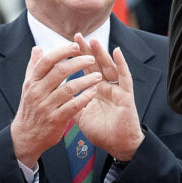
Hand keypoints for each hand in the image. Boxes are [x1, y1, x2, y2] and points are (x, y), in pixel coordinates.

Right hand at [10, 38, 105, 161]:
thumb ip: (34, 67)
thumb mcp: (28, 87)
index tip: (76, 46)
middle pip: (60, 71)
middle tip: (92, 59)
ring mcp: (46, 106)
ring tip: (98, 76)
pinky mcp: (55, 119)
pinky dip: (85, 97)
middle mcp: (37, 92)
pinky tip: (93, 92)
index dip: (62, 51)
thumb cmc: (30, 108)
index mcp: (32, 81)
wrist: (26, 136)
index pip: (47, 60)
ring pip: (69, 88)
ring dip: (86, 80)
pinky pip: (73, 105)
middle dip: (78, 62)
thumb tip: (38, 48)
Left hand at [71, 36, 143, 159]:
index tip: (67, 46)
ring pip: (109, 67)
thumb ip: (71, 104)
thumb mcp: (80, 116)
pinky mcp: (126, 95)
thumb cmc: (101, 132)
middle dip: (87, 50)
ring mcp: (117, 90)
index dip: (77, 58)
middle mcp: (106, 87)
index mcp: (95, 91)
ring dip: (101, 53)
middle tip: (77, 36)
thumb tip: (56, 95)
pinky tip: (116, 52)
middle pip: (96, 65)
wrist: (117, 146)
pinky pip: (124, 77)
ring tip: (93, 41)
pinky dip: (121, 64)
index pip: (85, 70)